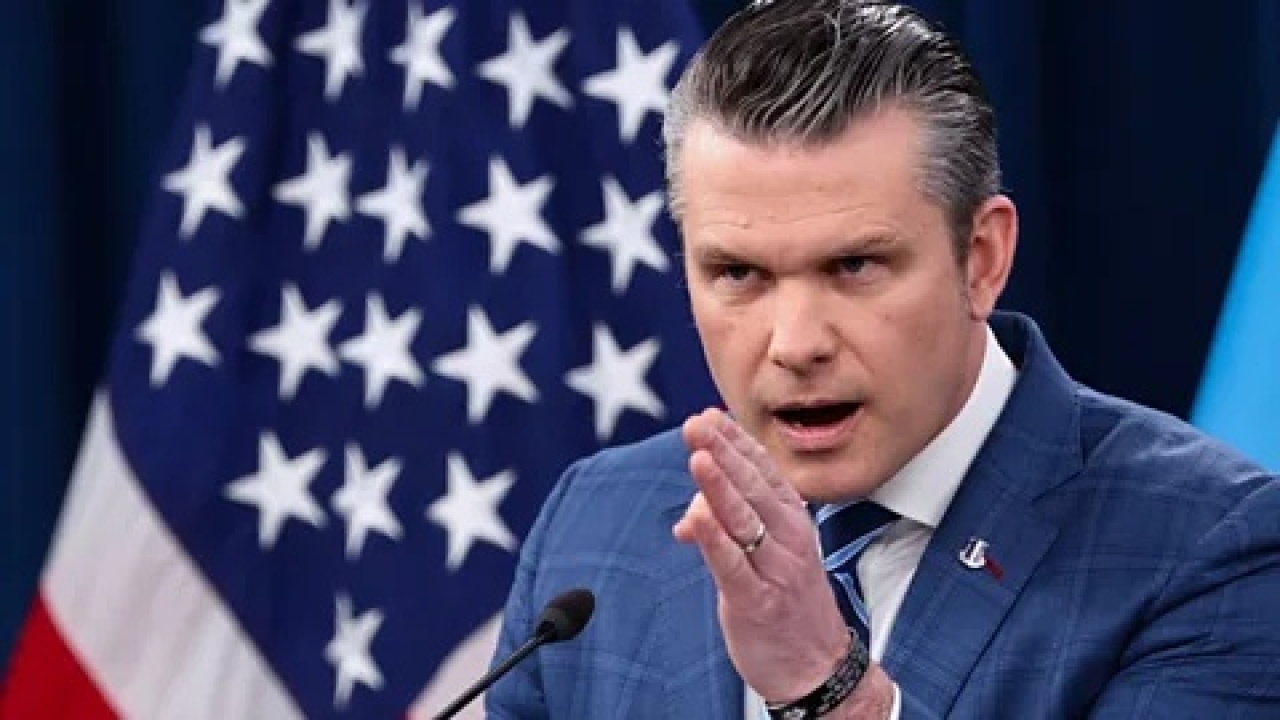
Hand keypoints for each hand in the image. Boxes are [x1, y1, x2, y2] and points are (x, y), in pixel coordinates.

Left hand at [672, 408, 850, 702]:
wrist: (817, 666)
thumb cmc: (787, 601)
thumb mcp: (763, 553)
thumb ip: (727, 525)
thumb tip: (690, 510)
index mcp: (791, 517)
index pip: (760, 469)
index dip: (734, 441)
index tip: (708, 415)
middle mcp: (788, 535)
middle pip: (751, 486)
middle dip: (721, 452)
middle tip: (696, 424)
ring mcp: (775, 568)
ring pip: (743, 519)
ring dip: (718, 486)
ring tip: (697, 456)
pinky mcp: (757, 600)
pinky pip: (733, 565)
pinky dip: (714, 540)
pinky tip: (695, 517)